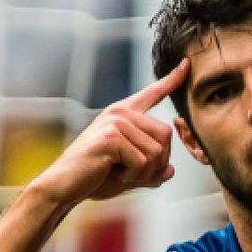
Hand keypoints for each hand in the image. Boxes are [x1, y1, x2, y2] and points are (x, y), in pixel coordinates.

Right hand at [31, 59, 188, 204]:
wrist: (65, 186)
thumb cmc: (93, 178)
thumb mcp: (129, 175)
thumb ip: (151, 172)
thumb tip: (171, 170)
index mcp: (124, 115)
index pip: (152, 93)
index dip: (171, 80)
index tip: (186, 64)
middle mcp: (121, 113)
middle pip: (166, 135)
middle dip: (158, 163)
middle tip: (134, 174)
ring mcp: (115, 122)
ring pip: (157, 151)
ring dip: (145, 172)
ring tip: (122, 174)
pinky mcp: (111, 137)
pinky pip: (143, 161)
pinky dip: (133, 176)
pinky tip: (114, 174)